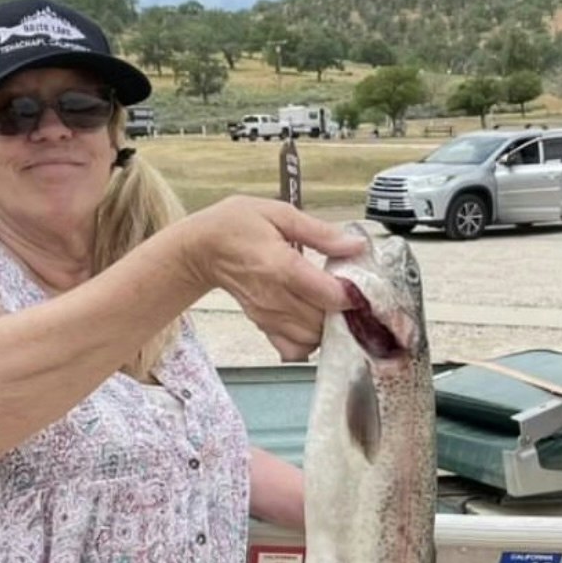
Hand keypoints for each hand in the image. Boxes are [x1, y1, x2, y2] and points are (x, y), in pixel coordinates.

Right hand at [184, 197, 366, 360]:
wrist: (201, 249)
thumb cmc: (236, 226)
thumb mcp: (279, 213)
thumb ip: (320, 232)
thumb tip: (354, 246)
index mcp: (281, 267)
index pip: (329, 295)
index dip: (353, 293)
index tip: (361, 282)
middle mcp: (275, 298)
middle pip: (325, 321)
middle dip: (345, 311)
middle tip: (350, 292)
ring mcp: (268, 316)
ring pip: (313, 339)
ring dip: (329, 326)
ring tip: (332, 304)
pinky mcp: (264, 325)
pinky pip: (294, 349)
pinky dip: (310, 342)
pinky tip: (314, 321)